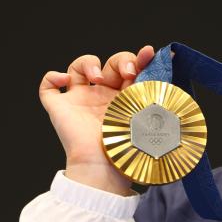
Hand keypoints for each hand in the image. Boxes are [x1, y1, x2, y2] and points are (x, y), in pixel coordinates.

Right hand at [39, 45, 155, 195]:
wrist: (105, 168)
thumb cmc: (128, 148)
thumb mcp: (146, 114)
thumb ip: (155, 90)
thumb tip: (174, 60)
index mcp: (125, 98)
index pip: (130, 68)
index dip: (138, 58)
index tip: (148, 53)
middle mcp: (102, 96)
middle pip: (108, 64)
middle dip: (119, 60)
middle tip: (127, 72)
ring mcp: (80, 100)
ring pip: (78, 67)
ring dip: (88, 63)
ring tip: (97, 77)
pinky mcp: (59, 108)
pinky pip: (48, 86)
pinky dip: (52, 77)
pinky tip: (65, 81)